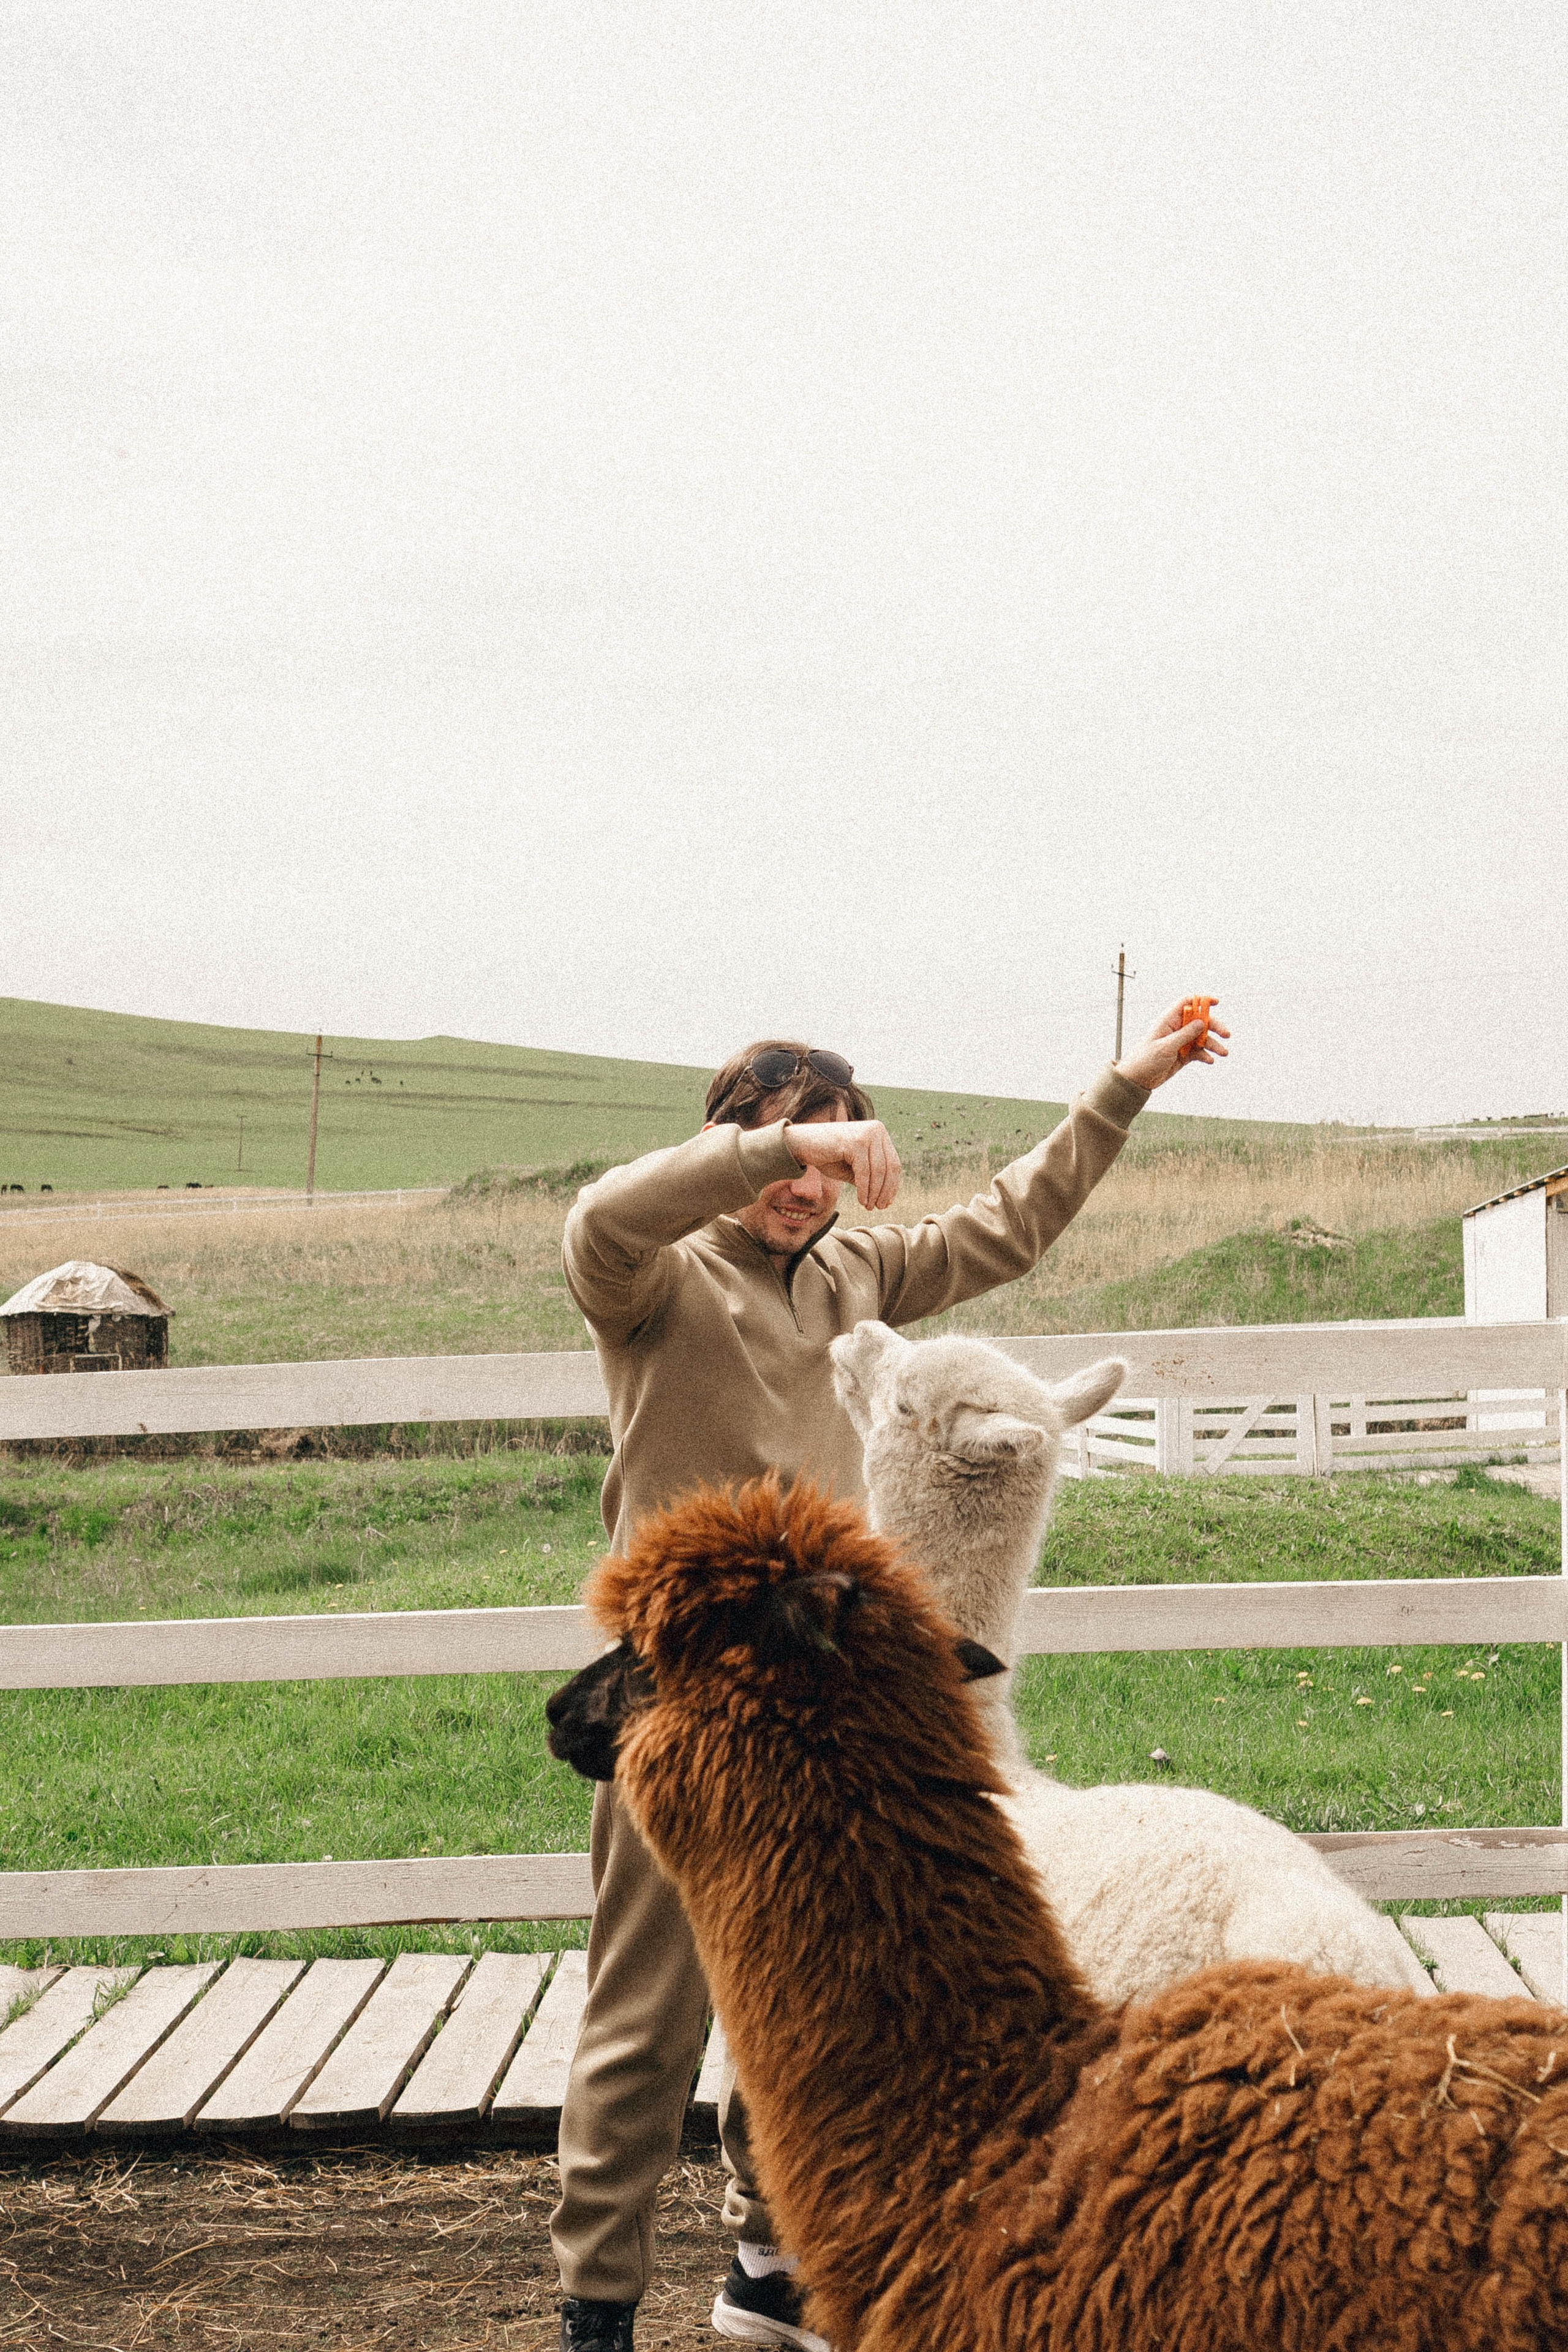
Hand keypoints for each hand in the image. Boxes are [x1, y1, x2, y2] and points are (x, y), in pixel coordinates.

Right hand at [784, 1119, 901, 1208]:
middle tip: (880, 1207)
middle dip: (885, 1190)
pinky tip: (862, 1201)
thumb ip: (871, 1177)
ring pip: (878, 1171)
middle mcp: (876, 1129)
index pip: (893, 1162)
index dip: (892, 1185)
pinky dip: (865, 1190)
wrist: (800, 1145)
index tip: (887, 1202)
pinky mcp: (855, 1142)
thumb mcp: (854, 1168)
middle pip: (889, 1167)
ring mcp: (866, 1134)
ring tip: (869, 1207)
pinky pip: (864, 1172)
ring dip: (875, 1193)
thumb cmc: (826, 1156)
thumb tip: (888, 1196)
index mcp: (878, 1132)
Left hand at [1116, 999, 1230, 1091]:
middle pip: (1200, 1021)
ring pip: (1202, 1038)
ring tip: (1223, 1053)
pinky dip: (1205, 1055)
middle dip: (1214, 1026)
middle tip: (1226, 1034)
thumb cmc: (1146, 1059)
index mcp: (1168, 1021)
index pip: (1186, 1003)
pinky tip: (1209, 1061)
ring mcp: (1181, 1042)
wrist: (1138, 1079)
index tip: (1216, 1002)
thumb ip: (1184, 1034)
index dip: (1201, 1000)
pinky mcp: (1183, 1055)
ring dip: (1214, 1044)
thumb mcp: (1166, 1047)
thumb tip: (1201, 1022)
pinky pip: (1199, 1052)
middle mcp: (1176, 1029)